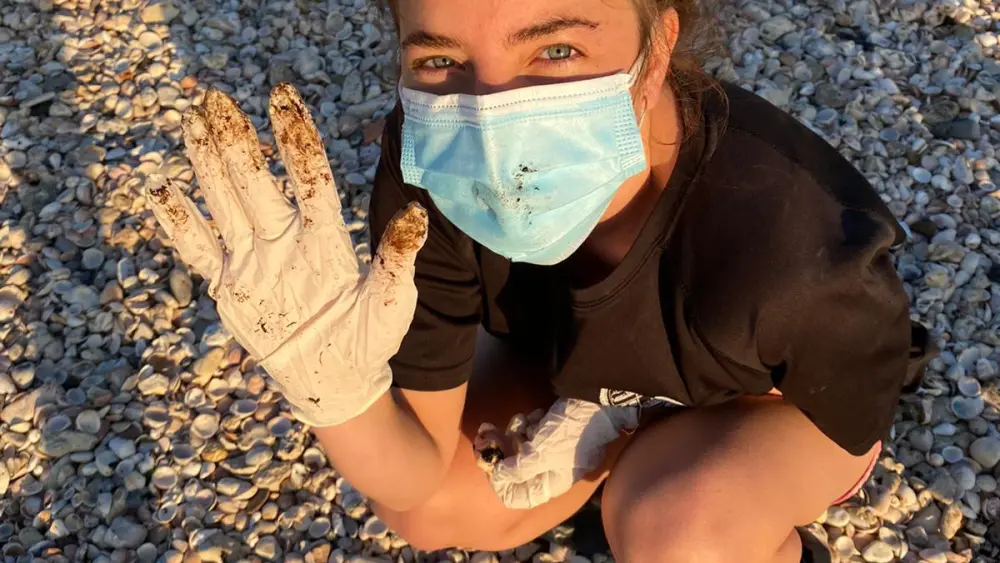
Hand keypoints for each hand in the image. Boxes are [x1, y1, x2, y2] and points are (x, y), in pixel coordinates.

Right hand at [144, 84, 427, 426]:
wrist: (337, 376)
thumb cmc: (370, 337)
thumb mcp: (392, 303)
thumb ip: (397, 261)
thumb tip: (417, 214)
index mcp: (327, 240)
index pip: (310, 182)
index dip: (296, 143)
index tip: (282, 100)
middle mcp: (287, 240)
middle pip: (257, 184)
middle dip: (238, 142)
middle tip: (217, 98)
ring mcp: (255, 261)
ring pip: (226, 204)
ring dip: (207, 166)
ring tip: (192, 123)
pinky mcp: (231, 286)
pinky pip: (200, 251)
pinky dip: (180, 225)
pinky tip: (160, 191)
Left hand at [483, 398, 638, 508]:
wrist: (594, 401)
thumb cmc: (569, 432)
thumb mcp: (542, 454)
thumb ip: (517, 470)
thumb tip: (497, 476)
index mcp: (550, 483)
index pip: (517, 496)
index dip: (499, 482)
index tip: (491, 464)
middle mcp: (549, 470)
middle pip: (513, 468)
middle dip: (500, 448)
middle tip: (488, 432)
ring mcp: (549, 450)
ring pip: (519, 446)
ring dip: (515, 431)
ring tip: (523, 420)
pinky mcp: (550, 431)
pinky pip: (530, 431)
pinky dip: (528, 422)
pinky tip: (537, 415)